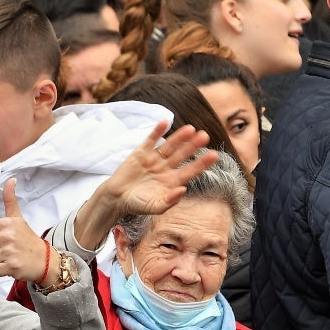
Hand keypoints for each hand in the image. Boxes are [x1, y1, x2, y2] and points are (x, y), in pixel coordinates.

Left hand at [0, 179, 50, 283]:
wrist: (45, 260)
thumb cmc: (27, 239)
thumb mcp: (18, 218)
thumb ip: (9, 200)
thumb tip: (10, 179)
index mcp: (6, 223)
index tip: (2, 239)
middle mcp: (7, 236)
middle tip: (6, 250)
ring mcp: (10, 251)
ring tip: (9, 258)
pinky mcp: (12, 266)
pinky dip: (0, 271)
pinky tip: (11, 266)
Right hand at [71, 124, 214, 251]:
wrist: (115, 198)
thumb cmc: (136, 205)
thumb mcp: (154, 207)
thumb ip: (170, 201)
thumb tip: (184, 189)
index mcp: (172, 181)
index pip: (191, 170)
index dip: (202, 163)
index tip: (214, 155)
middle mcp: (166, 168)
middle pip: (182, 154)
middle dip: (193, 146)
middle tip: (204, 136)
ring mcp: (154, 159)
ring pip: (169, 146)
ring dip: (179, 137)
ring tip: (190, 129)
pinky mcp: (141, 153)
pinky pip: (150, 140)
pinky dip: (157, 132)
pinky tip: (165, 122)